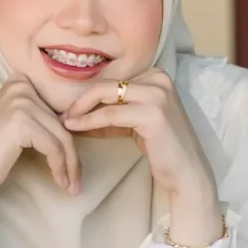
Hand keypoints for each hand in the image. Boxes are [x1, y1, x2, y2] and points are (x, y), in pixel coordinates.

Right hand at [0, 77, 79, 247]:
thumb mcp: (17, 124)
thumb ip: (39, 117)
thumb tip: (76, 123)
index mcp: (19, 82)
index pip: (56, 112)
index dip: (67, 138)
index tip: (72, 162)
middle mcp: (20, 86)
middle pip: (62, 124)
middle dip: (72, 156)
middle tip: (75, 180)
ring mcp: (20, 102)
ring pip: (62, 137)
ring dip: (70, 165)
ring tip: (71, 185)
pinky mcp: (22, 123)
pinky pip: (54, 147)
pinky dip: (60, 167)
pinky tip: (59, 181)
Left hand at [58, 64, 223, 246]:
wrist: (186, 172)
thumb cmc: (159, 147)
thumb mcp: (133, 122)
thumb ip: (110, 111)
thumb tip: (74, 111)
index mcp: (156, 75)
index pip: (112, 80)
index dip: (87, 96)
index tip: (69, 109)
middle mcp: (159, 78)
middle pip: (106, 84)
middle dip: (80, 100)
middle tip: (62, 115)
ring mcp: (157, 94)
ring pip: (105, 96)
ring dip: (80, 110)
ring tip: (64, 122)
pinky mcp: (152, 113)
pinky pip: (110, 115)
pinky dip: (89, 121)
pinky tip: (76, 127)